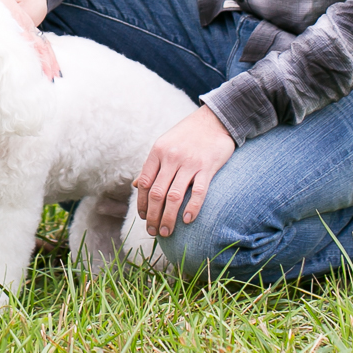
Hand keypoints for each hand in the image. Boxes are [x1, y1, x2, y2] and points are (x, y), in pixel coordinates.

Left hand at [134, 107, 236, 237]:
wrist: (214, 120)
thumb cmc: (187, 135)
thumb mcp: (164, 145)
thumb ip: (152, 166)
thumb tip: (137, 186)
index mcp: (158, 151)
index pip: (146, 183)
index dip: (143, 204)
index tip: (144, 218)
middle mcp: (171, 157)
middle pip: (158, 194)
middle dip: (153, 216)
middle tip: (153, 232)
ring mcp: (190, 162)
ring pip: (174, 197)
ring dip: (168, 218)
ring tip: (167, 232)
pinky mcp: (208, 167)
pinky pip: (198, 192)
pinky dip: (192, 208)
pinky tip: (187, 220)